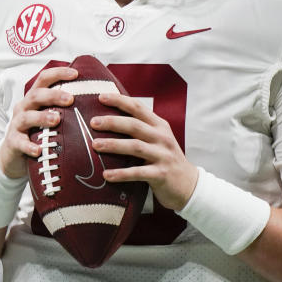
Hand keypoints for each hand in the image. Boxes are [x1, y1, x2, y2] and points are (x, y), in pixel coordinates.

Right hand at [0, 66, 76, 178]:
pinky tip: (38, 150)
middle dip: (53, 95)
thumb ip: (66, 108)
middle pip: (36, 95)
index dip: (58, 73)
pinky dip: (29, 146)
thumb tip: (97, 100)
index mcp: (35, 98)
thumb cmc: (38, 132)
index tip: (75, 74)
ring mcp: (17, 124)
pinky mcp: (13, 142)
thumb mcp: (49, 116)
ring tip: (56, 120)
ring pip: (26, 117)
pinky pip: (20, 143)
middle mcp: (24, 107)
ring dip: (42, 117)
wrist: (14, 155)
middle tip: (70, 99)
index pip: (44, 79)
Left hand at [90, 92, 198, 210]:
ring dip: (113, 145)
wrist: (188, 185)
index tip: (101, 97)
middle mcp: (162, 138)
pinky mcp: (161, 174)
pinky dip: (121, 173)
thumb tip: (108, 120)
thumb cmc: (165, 159)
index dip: (120, 101)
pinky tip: (106, 175)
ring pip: (135, 147)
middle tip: (93, 122)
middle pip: (135, 125)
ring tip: (95, 145)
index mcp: (159, 126)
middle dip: (113, 122)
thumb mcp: (158, 140)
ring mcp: (163, 155)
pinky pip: (138, 172)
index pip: (138, 108)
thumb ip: (140, 129)